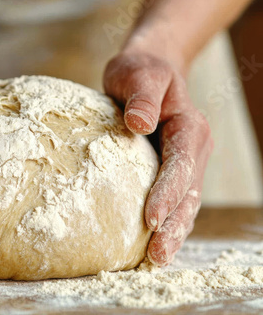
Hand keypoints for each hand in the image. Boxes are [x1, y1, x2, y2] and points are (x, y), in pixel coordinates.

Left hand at [104, 50, 212, 265]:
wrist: (148, 71)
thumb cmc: (140, 71)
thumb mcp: (138, 73)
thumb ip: (142, 95)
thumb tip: (140, 123)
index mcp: (189, 128)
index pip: (179, 166)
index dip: (167, 194)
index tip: (150, 219)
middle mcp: (193, 149)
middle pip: (187, 193)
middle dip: (173, 225)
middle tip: (156, 255)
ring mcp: (185, 163)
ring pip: (184, 203)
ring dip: (173, 232)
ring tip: (156, 260)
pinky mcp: (171, 170)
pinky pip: (173, 200)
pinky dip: (167, 223)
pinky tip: (152, 245)